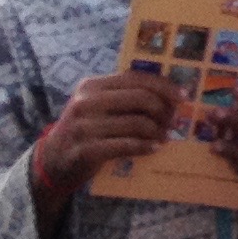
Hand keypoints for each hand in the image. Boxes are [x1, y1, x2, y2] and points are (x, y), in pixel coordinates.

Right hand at [32, 70, 179, 205]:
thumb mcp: (98, 106)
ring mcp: (84, 126)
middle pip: (140, 98)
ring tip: (165, 137)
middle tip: (175, 121)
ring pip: (136, 123)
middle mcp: (86, 102)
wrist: (53, 160)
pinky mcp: (86, 150)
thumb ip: (125, 97)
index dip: (164, 86)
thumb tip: (169, 96)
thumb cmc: (86, 129)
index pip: (136, 78)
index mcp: (92, 86)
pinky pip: (126, 145)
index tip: (183, 96)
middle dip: (164, 110)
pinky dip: (145, 147)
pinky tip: (153, 149)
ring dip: (157, 131)